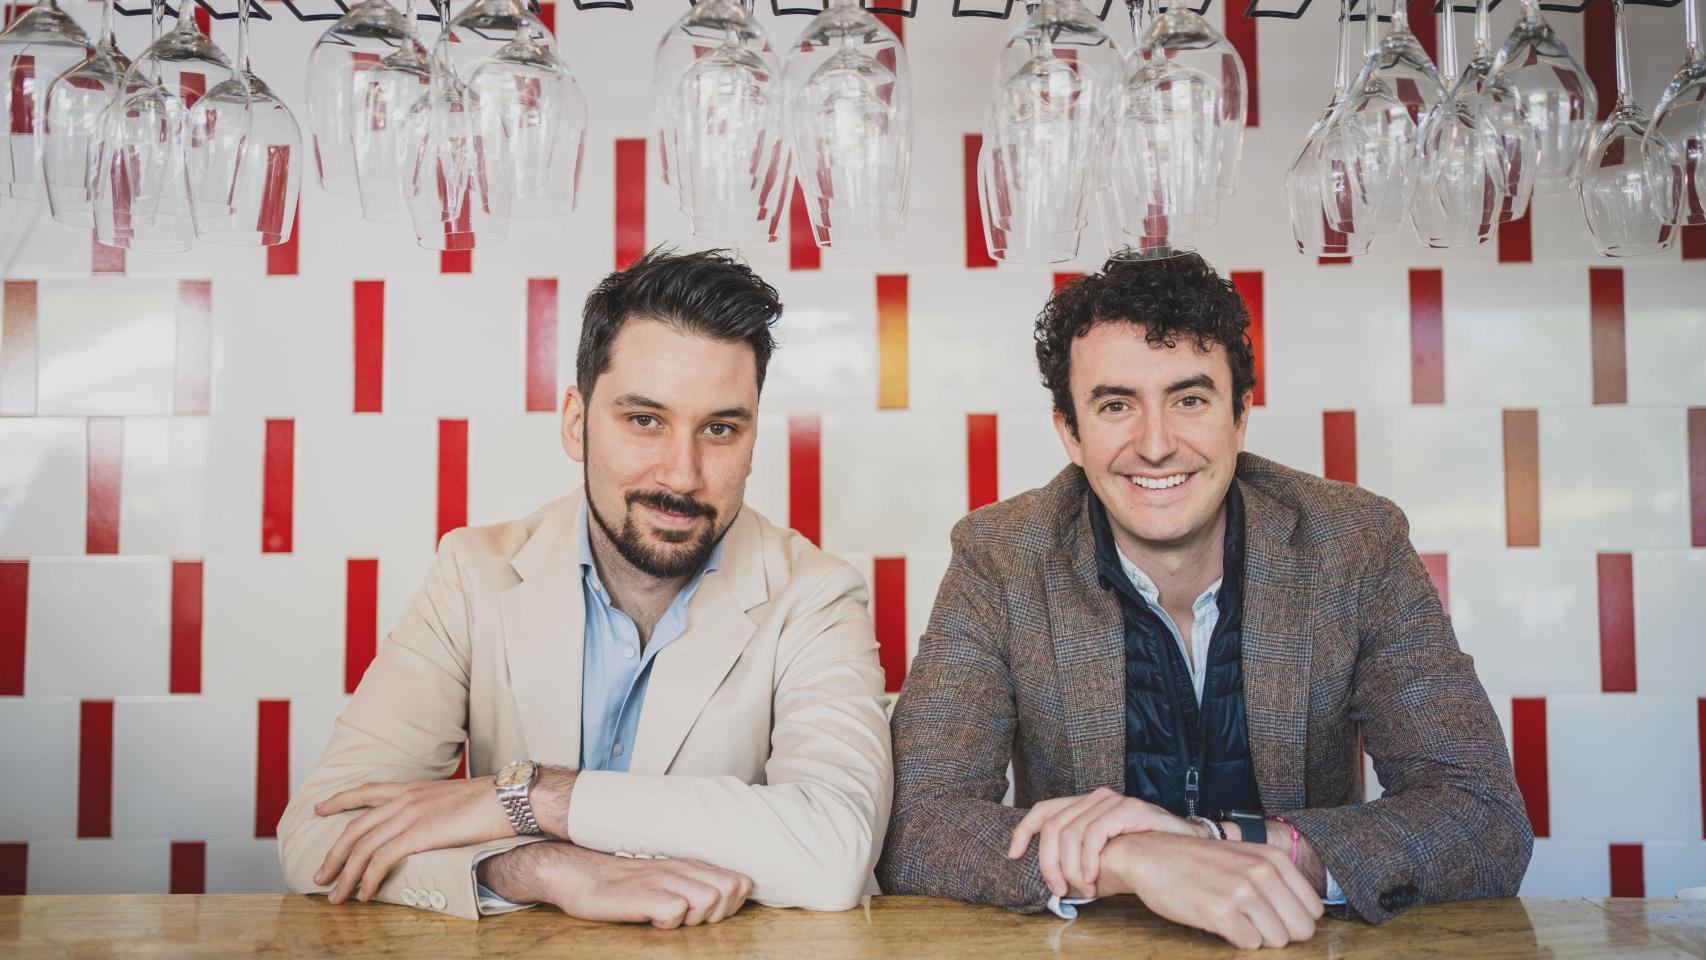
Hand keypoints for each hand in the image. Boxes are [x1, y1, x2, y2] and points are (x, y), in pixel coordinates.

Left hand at [312, 771, 569, 903]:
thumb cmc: (492, 801)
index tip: (320, 809)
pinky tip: (364, 894)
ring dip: (345, 875)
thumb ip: (432, 809)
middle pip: (355, 828)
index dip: (340, 800)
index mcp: (412, 788)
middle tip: (320, 876)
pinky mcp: (418, 833)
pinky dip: (367, 880)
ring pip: (362, 848)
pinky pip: (381, 859)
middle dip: (333, 855)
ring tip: (336, 896)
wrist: (510, 797)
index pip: (366, 791)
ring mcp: (410, 815)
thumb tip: (428, 826)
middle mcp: (404, 799)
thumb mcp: (452, 799)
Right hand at [481, 842, 752, 928]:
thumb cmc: (625, 883)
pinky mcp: (643, 896)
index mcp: (691, 865)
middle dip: (720, 913)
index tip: (712, 913)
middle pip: (730, 890)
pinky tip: (653, 920)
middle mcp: (681, 869)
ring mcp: (662, 880)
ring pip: (709, 899)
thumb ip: (698, 883)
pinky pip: (675, 912)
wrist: (580, 874)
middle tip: (692, 919)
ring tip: (671, 918)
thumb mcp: (668, 877)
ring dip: (695, 917)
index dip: (734, 904)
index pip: (740, 881)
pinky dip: (669, 922)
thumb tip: (733, 895)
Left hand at [1005, 787, 1200, 897]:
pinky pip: (1092, 836)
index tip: (1013, 855)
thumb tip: (1052, 883)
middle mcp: (1095, 798)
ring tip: (1083, 889)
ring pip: (1069, 835)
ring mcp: (1111, 801)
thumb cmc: (1141, 860)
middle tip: (1059, 890)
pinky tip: (1094, 879)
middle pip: (1052, 827)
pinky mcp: (1126, 809)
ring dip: (1071, 869)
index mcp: (1085, 805)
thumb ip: (1076, 863)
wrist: (1181, 856)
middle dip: (1049, 864)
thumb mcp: (1099, 861)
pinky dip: (1088, 862)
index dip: (1023, 831)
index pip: (1043, 810)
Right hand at [1097, 831, 1322, 949]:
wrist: (1151, 856)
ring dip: (1257, 937)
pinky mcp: (1219, 911)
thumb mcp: (1245, 857)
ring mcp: (1241, 892)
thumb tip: (1302, 916)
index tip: (1275, 917)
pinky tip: (1221, 923)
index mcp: (1273, 859)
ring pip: (1277, 939)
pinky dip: (1237, 940)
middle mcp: (1261, 873)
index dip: (1294, 919)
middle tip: (1256, 924)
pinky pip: (1249, 944)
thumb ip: (1276, 880)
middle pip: (1301, 929)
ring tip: (1235, 920)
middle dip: (1281, 933)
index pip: (1313, 909)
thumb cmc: (1198, 861)